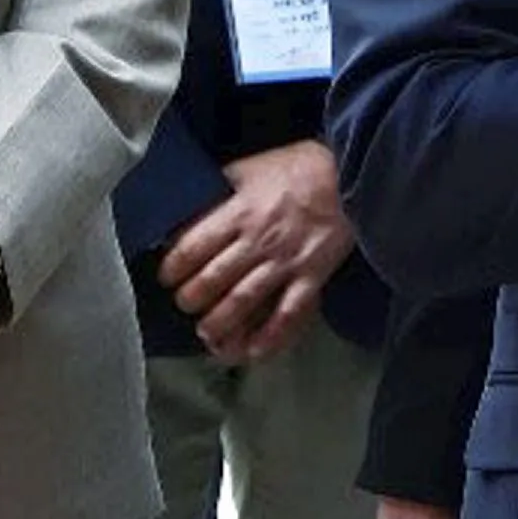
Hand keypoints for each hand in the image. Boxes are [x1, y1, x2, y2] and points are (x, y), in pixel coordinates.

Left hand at [158, 140, 351, 364]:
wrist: (351, 174)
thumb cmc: (298, 168)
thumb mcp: (250, 167)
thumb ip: (220, 185)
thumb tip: (190, 197)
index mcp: (239, 212)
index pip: (194, 246)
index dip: (173, 267)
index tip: (166, 277)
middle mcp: (258, 241)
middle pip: (214, 279)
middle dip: (192, 298)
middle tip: (184, 305)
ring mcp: (285, 261)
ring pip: (244, 300)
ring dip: (220, 322)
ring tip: (207, 333)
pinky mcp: (312, 276)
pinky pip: (288, 313)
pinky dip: (270, 336)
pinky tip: (255, 351)